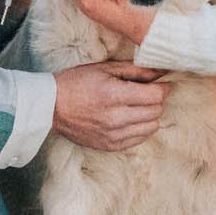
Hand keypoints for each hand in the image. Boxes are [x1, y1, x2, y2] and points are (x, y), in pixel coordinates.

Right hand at [52, 60, 168, 150]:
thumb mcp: (105, 69)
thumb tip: (162, 70)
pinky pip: (139, 140)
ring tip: (140, 106)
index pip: (155, 95)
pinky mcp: (110, 146)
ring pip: (151, 127)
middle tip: (149, 93)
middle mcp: (115, 118)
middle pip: (156, 111)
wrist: (51, 107)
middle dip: (157, 100)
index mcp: (114, 95)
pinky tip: (132, 119)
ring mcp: (113, 135)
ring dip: (151, 115)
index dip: (164, 88)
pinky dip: (141, 129)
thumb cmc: (77, 82)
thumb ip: (136, 70)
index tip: (164, 84)